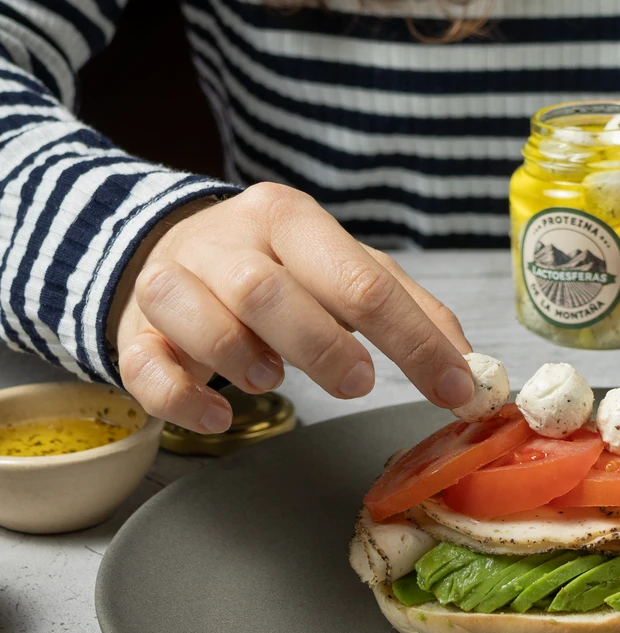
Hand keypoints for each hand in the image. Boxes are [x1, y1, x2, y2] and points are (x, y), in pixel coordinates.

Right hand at [109, 183, 474, 432]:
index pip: (361, 280)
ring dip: (245, 358)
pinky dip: (184, 400)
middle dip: (322, 346)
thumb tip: (470, 366)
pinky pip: (146, 367)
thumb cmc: (277, 268)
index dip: (414, 342)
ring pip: (202, 315)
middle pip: (269, 290)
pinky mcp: (135, 330)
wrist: (172, 250)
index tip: (453, 390)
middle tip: (357, 383)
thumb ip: (409, 309)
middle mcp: (227, 242)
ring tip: (275, 380)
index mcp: (289, 218)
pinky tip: (220, 414)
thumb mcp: (344, 269)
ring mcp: (173, 282)